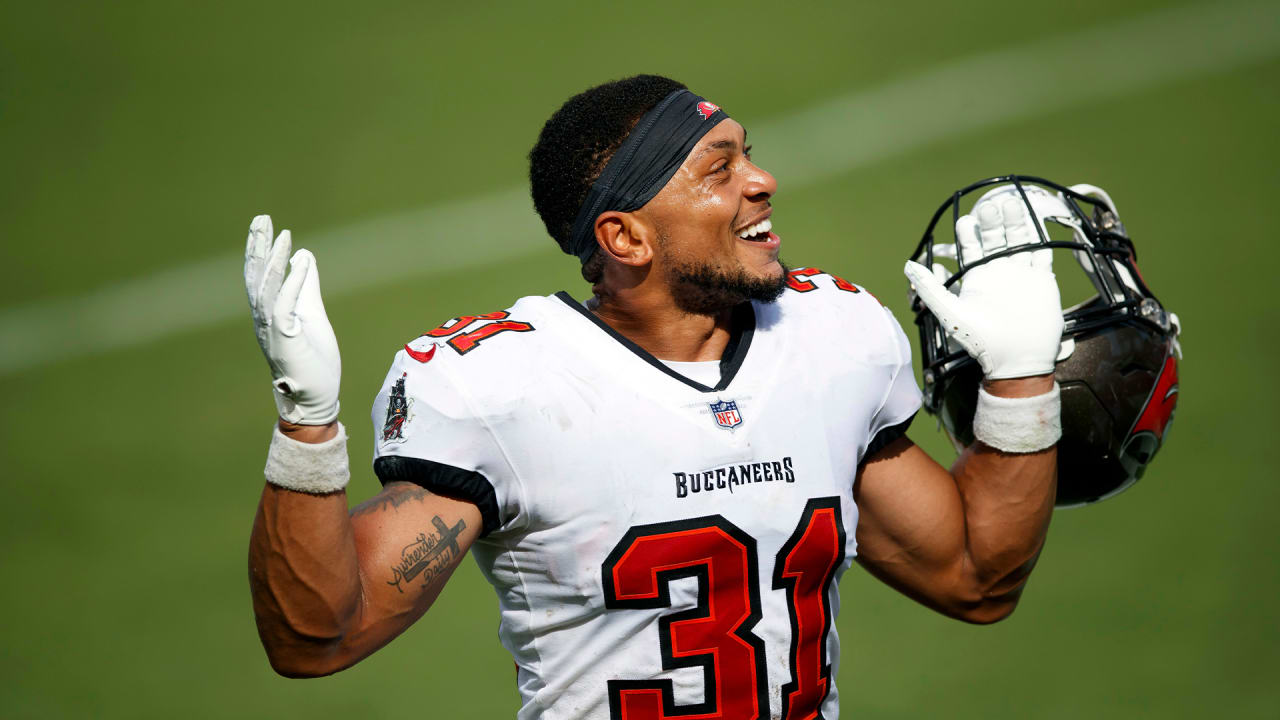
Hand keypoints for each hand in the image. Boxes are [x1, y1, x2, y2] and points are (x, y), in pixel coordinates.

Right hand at [244, 215, 341, 423]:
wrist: (316, 396)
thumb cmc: (313, 359)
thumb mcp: (311, 313)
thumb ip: (306, 285)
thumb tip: (303, 256)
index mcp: (268, 312)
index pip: (260, 274)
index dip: (260, 248)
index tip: (264, 223)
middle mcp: (263, 318)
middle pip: (256, 276)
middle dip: (258, 246)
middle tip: (262, 218)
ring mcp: (272, 329)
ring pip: (267, 289)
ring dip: (274, 260)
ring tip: (282, 236)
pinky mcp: (285, 339)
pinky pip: (285, 306)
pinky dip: (292, 283)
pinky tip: (301, 262)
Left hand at [904, 194, 1062, 378]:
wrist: (1016, 360)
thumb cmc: (980, 340)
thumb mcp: (950, 312)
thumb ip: (930, 288)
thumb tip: (908, 265)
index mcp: (977, 278)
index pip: (971, 248)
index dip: (969, 234)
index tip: (966, 220)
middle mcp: (999, 273)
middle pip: (996, 240)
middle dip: (992, 223)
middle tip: (989, 207)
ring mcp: (1021, 275)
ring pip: (1019, 242)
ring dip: (1016, 224)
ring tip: (1011, 203)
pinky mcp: (1042, 281)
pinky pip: (1042, 254)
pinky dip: (1040, 239)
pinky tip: (1036, 222)